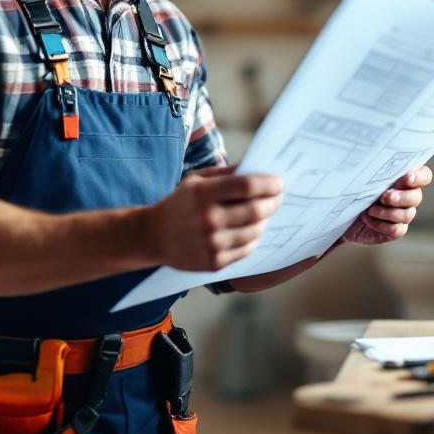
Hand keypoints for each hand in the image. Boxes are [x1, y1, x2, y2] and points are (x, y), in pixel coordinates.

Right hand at [143, 166, 284, 270]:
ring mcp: (212, 244)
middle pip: (256, 210)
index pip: (247, 186)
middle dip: (273, 202)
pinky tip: (249, 230)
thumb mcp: (197, 180)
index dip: (268, 184)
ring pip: (256, 231)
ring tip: (262, 213)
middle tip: (277, 197)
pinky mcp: (214, 263)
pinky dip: (252, 238)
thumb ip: (226, 174)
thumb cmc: (180, 204)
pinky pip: (247, 249)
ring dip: (264, 221)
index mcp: (203, 194)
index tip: (279, 182)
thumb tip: (259, 170)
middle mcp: (208, 220)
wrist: (154, 236)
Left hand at [343, 166, 432, 245]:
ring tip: (370, 209)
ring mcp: (403, 214)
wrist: (342, 213)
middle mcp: (408, 196)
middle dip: (401, 197)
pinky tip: (367, 219)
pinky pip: (395, 229)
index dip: (419, 177)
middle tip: (384, 196)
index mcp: (405, 179)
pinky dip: (380, 224)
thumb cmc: (355, 189)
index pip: (424, 176)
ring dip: (388, 212)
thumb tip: (371, 157)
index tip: (407, 177)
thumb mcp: (362, 176)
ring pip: (407, 214)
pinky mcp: (395, 230)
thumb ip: (373, 169)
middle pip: (416, 197)